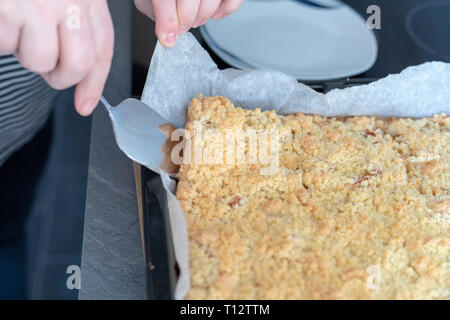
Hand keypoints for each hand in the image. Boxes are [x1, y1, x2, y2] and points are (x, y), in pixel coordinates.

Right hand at [0, 0, 113, 115]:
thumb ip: (77, 22)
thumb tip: (80, 75)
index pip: (102, 47)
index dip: (94, 82)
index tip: (86, 104)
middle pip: (77, 63)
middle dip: (61, 77)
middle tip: (47, 71)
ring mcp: (37, 2)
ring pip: (39, 60)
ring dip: (23, 53)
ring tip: (15, 26)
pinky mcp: (8, 7)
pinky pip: (4, 44)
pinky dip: (0, 37)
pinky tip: (1, 16)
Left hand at [134, 0, 243, 46]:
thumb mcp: (151, 0)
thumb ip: (158, 12)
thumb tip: (168, 35)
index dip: (168, 20)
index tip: (168, 38)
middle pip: (191, 0)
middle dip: (186, 20)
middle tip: (181, 27)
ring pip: (212, 0)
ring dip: (203, 16)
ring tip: (194, 20)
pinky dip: (227, 9)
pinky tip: (215, 15)